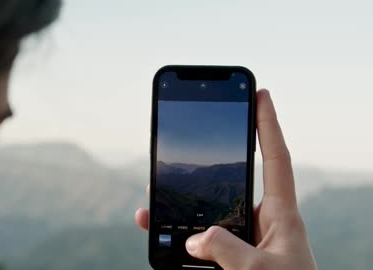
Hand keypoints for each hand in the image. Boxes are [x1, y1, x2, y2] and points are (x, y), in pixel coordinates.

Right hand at [135, 89, 317, 269]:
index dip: (267, 125)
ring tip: (151, 211)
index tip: (260, 95)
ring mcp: (245, 247)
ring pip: (207, 221)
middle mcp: (262, 227)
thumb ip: (228, 250)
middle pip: (228, 187)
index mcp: (282, 217)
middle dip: (201, 173)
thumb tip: (195, 239)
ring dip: (179, 216)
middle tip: (173, 162)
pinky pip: (201, 251)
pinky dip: (180, 248)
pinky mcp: (231, 266)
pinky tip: (162, 244)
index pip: (276, 159)